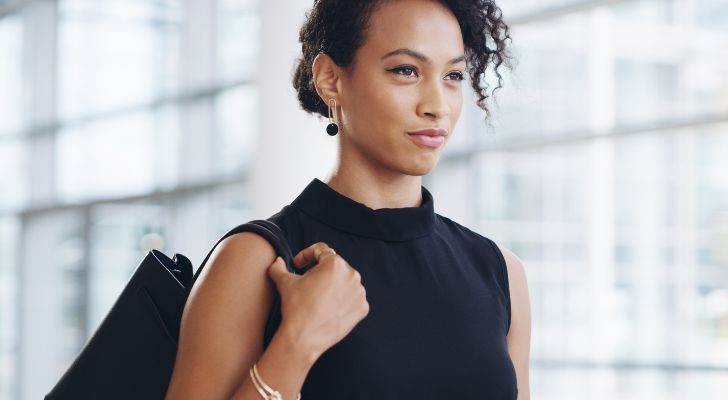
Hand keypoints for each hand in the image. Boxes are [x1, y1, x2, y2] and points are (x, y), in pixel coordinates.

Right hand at [267, 242, 368, 358]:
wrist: (304, 338)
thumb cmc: (295, 307)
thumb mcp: (284, 283)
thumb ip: (279, 267)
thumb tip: (277, 261)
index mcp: (334, 264)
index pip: (321, 250)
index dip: (306, 255)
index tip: (298, 265)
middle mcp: (352, 274)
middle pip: (335, 266)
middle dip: (320, 271)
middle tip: (307, 283)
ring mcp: (359, 292)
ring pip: (345, 282)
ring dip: (334, 285)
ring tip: (319, 297)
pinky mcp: (362, 308)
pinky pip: (353, 298)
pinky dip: (343, 301)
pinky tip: (329, 308)